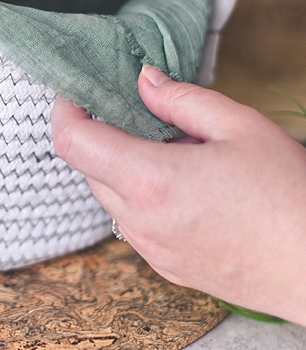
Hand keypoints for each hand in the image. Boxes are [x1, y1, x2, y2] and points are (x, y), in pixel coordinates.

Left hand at [52, 64, 305, 324]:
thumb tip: (144, 80)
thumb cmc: (288, 196)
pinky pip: (134, 224)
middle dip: (103, 136)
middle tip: (143, 115)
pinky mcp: (166, 268)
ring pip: (111, 198)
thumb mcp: (241, 127)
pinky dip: (143, 198)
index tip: (79, 93)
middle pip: (89, 168)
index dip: (66, 111)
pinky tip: (188, 189)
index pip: (73, 142)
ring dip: (124, 169)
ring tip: (178, 153)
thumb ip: (182, 100)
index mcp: (151, 180)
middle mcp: (140, 221)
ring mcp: (151, 250)